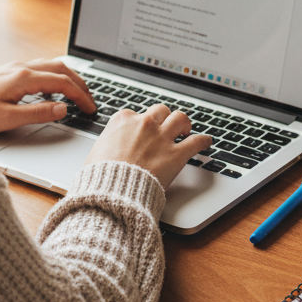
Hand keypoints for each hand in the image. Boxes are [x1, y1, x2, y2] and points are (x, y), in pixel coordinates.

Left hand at [0, 58, 95, 133]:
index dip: (81, 96)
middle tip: (91, 100)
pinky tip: (51, 92)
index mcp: (24, 78)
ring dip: (68, 78)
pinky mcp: (7, 72)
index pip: (63, 83)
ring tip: (78, 94)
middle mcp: (21, 68)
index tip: (91, 109)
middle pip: (61, 69)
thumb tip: (64, 109)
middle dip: (80, 84)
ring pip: (51, 66)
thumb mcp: (8, 119)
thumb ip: (38, 114)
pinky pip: (39, 69)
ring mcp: (14, 68)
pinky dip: (54, 77)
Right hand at [85, 103, 211, 188]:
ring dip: (184, 123)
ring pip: (180, 119)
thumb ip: (107, 145)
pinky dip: (203, 141)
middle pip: (160, 111)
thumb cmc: (100, 176)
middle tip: (167, 126)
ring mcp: (161, 138)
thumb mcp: (95, 153)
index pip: (136, 114)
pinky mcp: (176, 154)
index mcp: (123, 121)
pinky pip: (196, 142)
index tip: (143, 130)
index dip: (141, 123)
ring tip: (186, 130)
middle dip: (164, 118)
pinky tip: (206, 142)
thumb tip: (106, 150)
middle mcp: (144, 124)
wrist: (112, 190)